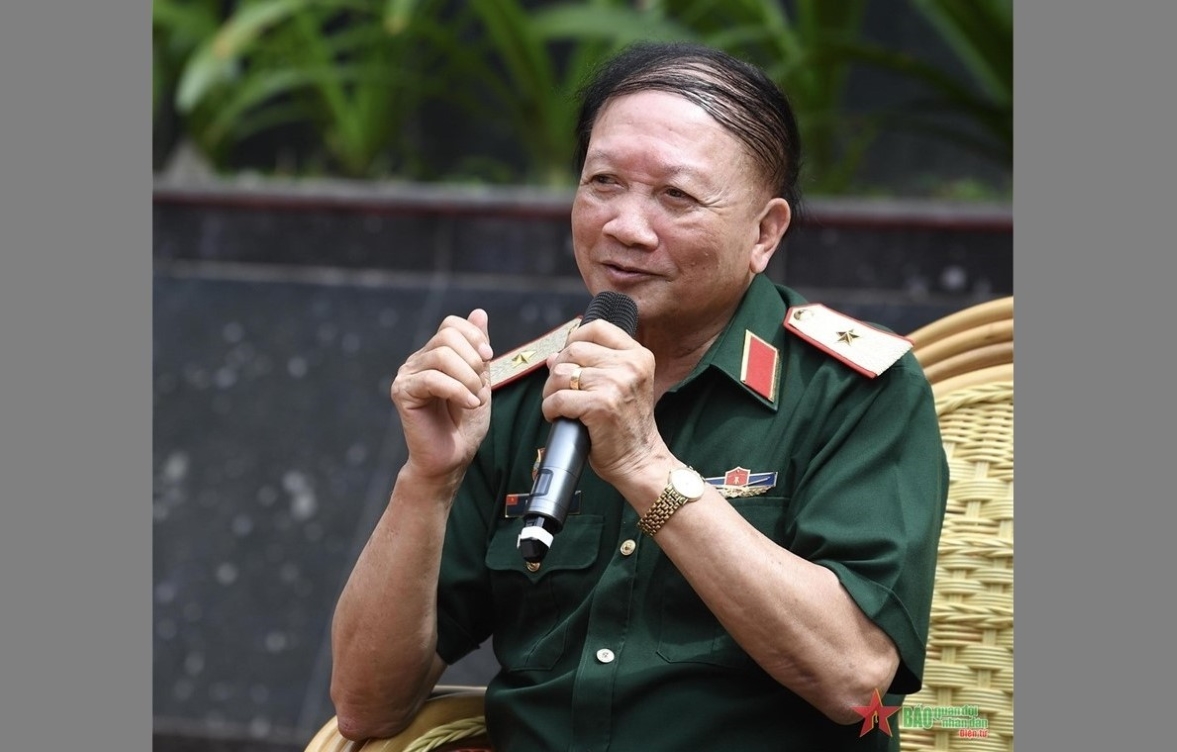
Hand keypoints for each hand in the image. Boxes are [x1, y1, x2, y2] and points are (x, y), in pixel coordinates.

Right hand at [391, 309, 493, 483]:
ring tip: (475, 399)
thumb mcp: (480, 380)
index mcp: (435, 355)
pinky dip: (457, 390)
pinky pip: (432, 379)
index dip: (473, 336)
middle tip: (481, 385)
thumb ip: (477, 349)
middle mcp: (418, 361)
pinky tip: (468, 404)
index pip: (451, 324)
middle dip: (473, 359)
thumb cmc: (465, 424)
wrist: (451, 458)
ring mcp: (407, 375)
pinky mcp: (403, 392)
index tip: (488, 358)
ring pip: (441, 355)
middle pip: (447, 336)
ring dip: (468, 378)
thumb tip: (479, 312)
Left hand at [542, 319, 669, 488]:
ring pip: (561, 374)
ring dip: (551, 391)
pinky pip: (558, 399)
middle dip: (558, 370)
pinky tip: (558, 418)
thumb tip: (554, 356)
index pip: (597, 328)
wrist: (640, 460)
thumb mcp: (621, 387)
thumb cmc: (627, 426)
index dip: (575, 340)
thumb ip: (593, 366)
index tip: (569, 359)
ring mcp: (615, 385)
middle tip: (560, 390)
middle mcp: (630, 366)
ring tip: (559, 406)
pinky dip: (550, 409)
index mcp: (638, 356)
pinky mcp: (600, 406)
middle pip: (574, 350)